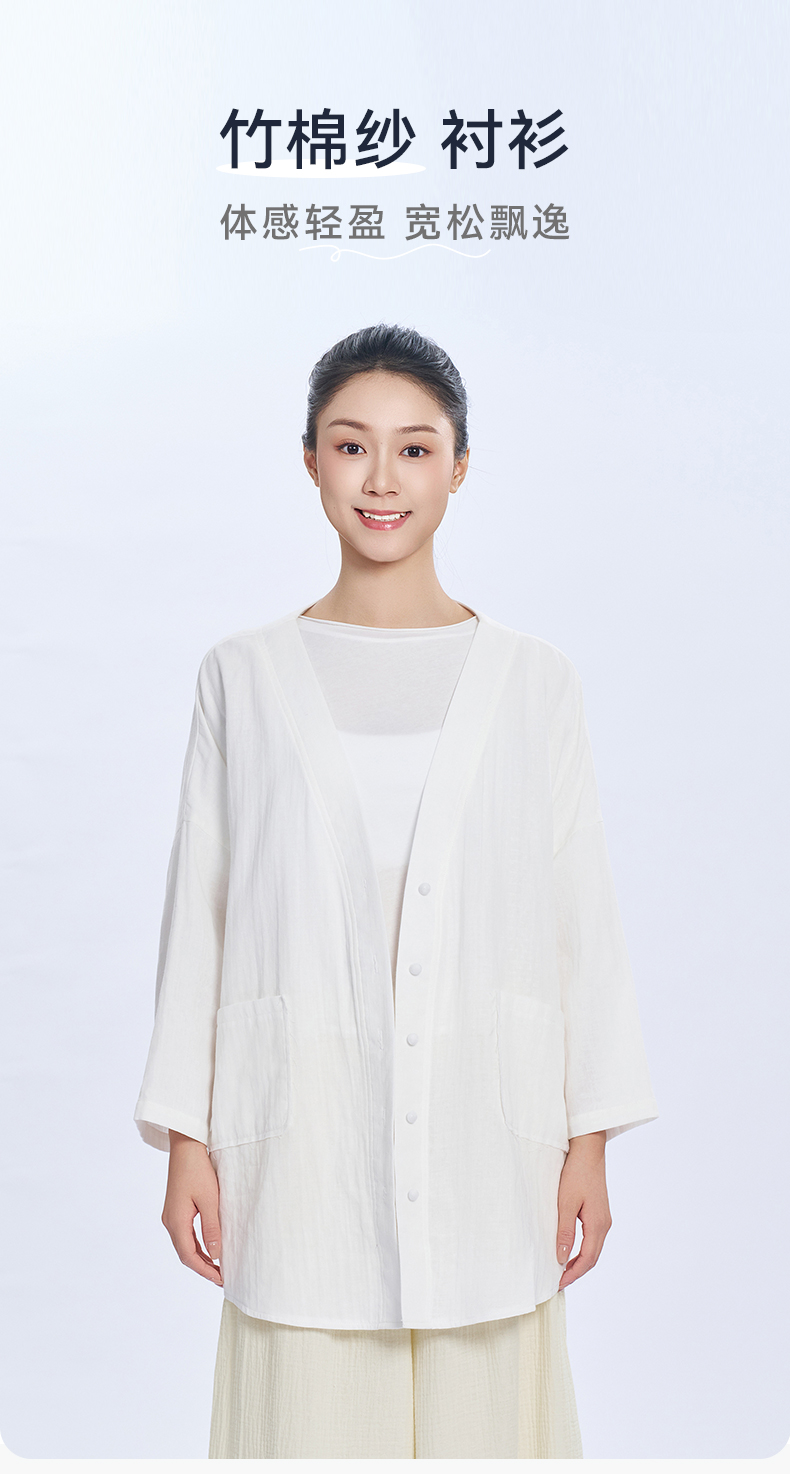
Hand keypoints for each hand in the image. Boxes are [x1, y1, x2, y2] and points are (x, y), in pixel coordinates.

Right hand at [161, 1130, 222, 1285]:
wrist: (186, 1146)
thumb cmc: (198, 1169)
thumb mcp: (210, 1200)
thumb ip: (212, 1229)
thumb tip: (216, 1256)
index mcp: (176, 1221)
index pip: (189, 1256)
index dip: (205, 1270)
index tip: (222, 1279)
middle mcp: (169, 1221)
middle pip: (185, 1254)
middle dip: (203, 1268)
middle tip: (222, 1278)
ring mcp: (171, 1215)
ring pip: (184, 1245)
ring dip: (200, 1258)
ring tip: (218, 1267)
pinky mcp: (175, 1209)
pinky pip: (184, 1235)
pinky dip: (196, 1246)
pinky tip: (209, 1248)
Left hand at [556, 1130, 610, 1289]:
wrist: (589, 1150)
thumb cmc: (576, 1173)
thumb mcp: (566, 1202)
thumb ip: (564, 1231)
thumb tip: (561, 1258)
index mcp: (598, 1225)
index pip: (587, 1259)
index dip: (573, 1274)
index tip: (558, 1284)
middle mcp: (605, 1224)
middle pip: (592, 1258)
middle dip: (576, 1272)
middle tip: (558, 1282)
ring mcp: (604, 1219)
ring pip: (593, 1249)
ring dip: (579, 1262)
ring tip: (562, 1270)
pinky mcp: (600, 1212)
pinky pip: (592, 1238)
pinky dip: (582, 1250)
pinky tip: (570, 1250)